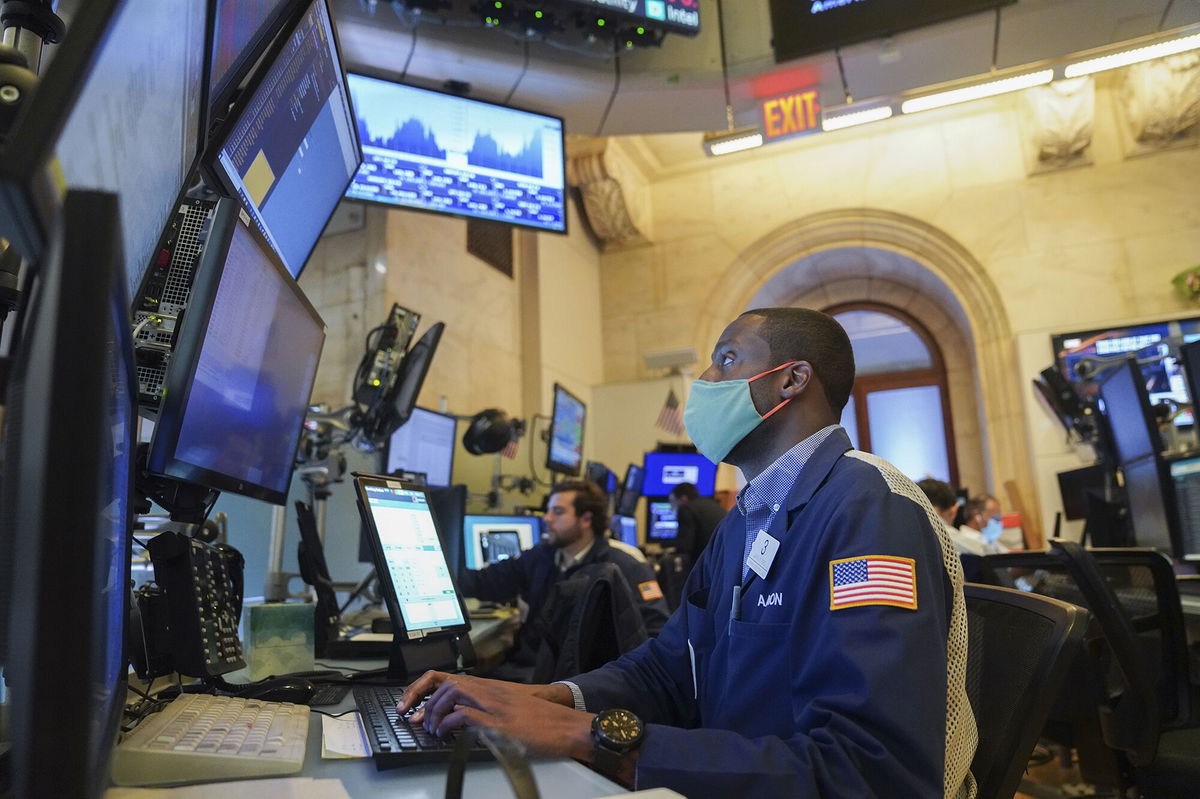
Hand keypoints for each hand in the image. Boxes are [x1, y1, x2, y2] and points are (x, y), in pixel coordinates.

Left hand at [398, 670, 572, 716]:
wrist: (564, 724)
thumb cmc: (538, 718)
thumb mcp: (506, 706)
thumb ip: (481, 707)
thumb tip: (454, 719)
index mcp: (486, 686)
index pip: (443, 677)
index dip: (419, 688)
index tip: (406, 705)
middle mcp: (486, 690)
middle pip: (443, 684)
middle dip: (422, 703)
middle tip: (418, 721)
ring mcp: (492, 704)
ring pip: (451, 694)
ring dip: (435, 713)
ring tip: (433, 730)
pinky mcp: (497, 721)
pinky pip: (464, 715)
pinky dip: (449, 724)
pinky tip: (447, 733)